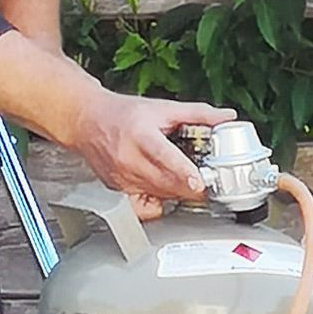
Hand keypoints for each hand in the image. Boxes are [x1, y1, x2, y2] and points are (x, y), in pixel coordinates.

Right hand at [70, 92, 234, 217]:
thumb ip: (197, 113)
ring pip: (159, 195)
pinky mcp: (118, 190)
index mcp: (141, 135)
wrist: (87, 121)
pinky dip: (159, 200)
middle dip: (191, 186)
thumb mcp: (162, 108)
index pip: (164, 156)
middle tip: (208, 183)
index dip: (183, 171)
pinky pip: (145, 205)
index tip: (198, 182)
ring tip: (187, 181)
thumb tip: (225, 117)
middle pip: (166, 182)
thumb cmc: (122, 114)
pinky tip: (164, 189)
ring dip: (178, 192)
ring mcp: (121, 178)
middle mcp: (128, 158)